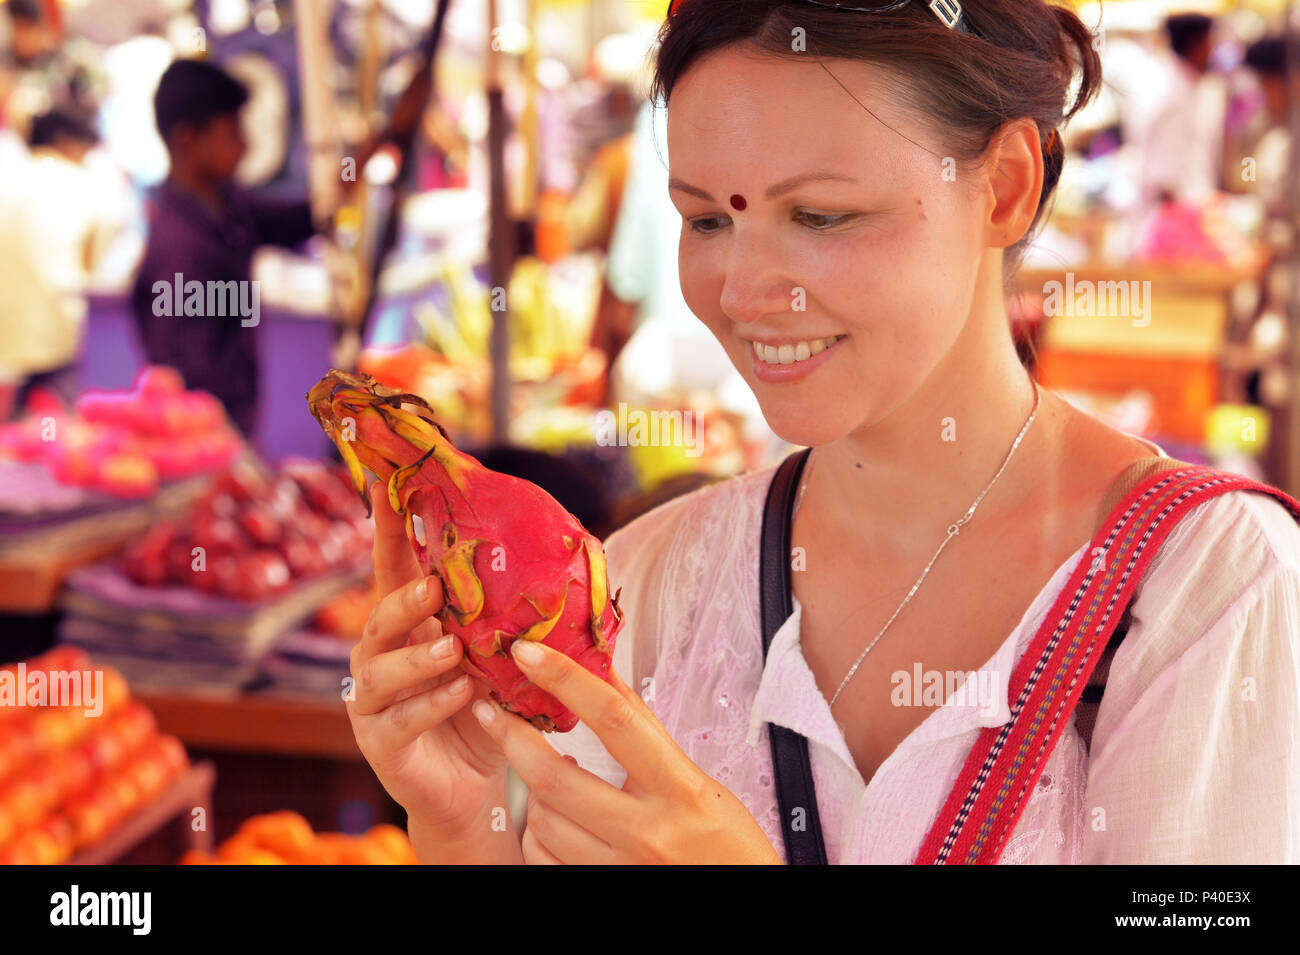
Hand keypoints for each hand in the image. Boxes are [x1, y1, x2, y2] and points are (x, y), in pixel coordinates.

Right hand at [347, 482, 513, 853]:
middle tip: (433, 586)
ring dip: (417, 656)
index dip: (390, 527)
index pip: (393, 568)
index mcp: (408, 626)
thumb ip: (501, 617)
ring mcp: (373, 702)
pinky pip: (400, 720)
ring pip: (379, 669)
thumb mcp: (496, 656)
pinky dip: (430, 704)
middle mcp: (380, 656)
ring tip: (451, 647)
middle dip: (404, 600)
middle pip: (377, 617)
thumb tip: (553, 558)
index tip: (386, 479)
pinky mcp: (381, 744)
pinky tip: (460, 692)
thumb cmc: (485, 710)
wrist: (472, 790)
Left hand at [470, 639, 782, 863]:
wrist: (742, 901)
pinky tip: (553, 820)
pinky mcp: (604, 890)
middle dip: (513, 738)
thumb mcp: (696, 781)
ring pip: (543, 822)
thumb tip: (602, 670)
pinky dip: (538, 834)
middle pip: (555, 779)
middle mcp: (648, 833)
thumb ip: (645, 732)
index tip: (529, 652)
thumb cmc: (726, 845)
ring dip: (532, 792)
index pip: (615, 719)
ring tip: (546, 777)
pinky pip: (543, 861)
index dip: (567, 679)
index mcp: (678, 789)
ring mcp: (622, 869)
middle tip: (492, 712)